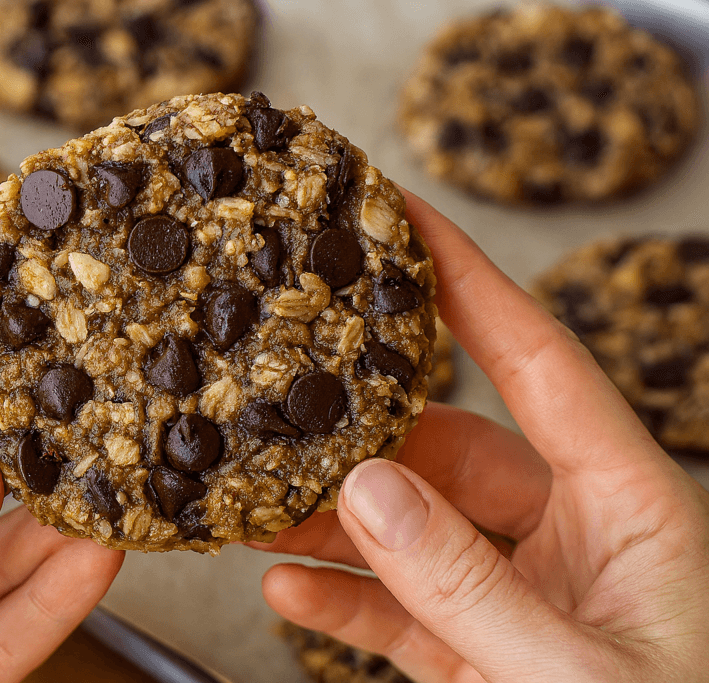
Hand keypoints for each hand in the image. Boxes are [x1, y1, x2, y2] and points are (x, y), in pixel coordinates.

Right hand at [253, 191, 708, 681]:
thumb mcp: (576, 673)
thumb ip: (469, 586)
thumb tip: (367, 490)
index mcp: (628, 501)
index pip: (533, 355)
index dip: (465, 278)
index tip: (399, 213)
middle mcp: (569, 532)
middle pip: (445, 444)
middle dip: (360, 425)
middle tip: (284, 394)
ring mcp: (517, 590)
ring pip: (406, 526)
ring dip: (329, 517)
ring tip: (255, 499)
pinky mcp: (478, 648)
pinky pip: (396, 606)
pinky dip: (338, 598)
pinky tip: (285, 587)